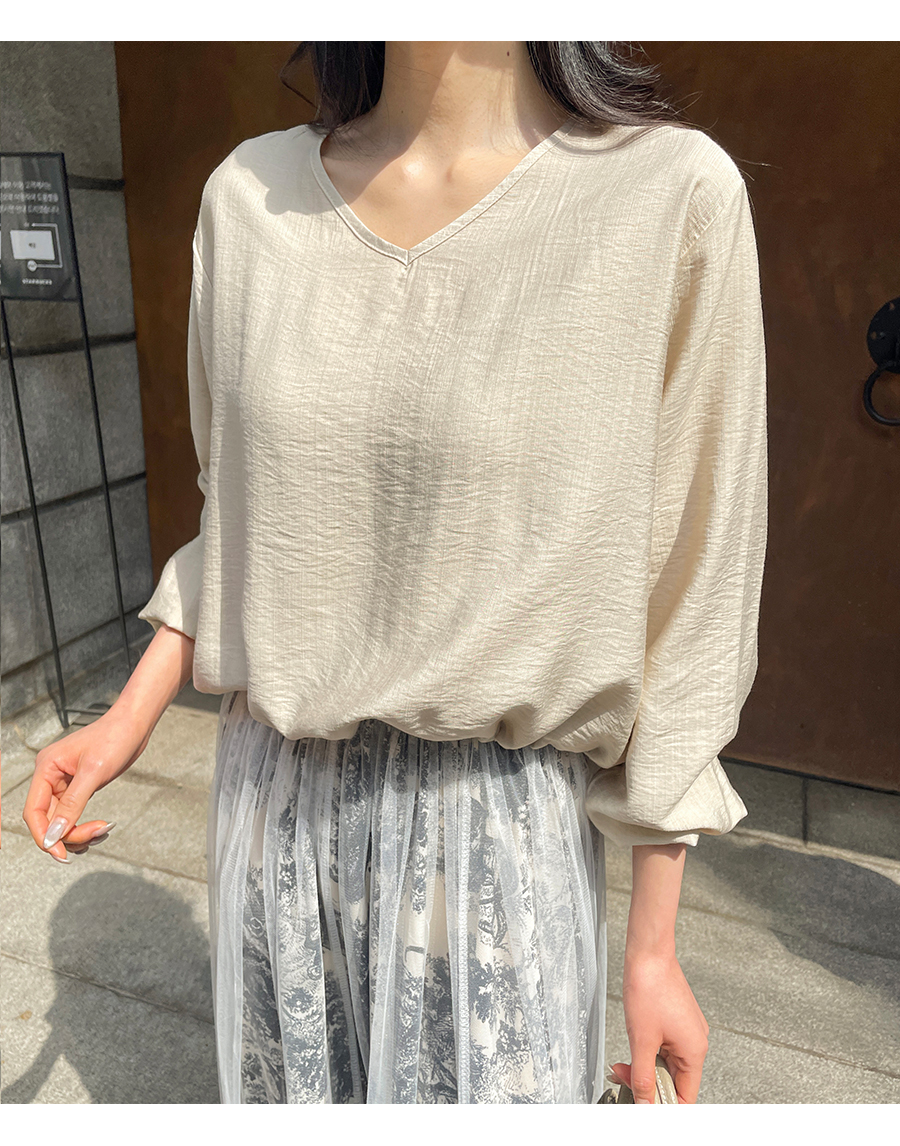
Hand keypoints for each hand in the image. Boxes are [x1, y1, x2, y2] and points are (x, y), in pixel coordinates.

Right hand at [22, 708, 151, 862]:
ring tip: (103, 830)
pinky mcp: (78, 788)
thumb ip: (72, 805)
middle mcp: (51, 776)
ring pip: (61, 822)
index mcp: (46, 768)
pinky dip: (85, 827)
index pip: (33, 812)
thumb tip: (54, 835)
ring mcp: (64, 784)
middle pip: (48, 820)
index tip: (60, 854)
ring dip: (78, 834)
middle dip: (70, 834)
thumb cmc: (115, 737)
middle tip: (97, 834)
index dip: (44, 836)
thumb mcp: (94, 772)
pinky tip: (102, 827)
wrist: (135, 725)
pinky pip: (73, 816)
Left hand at [610, 949, 709, 1103]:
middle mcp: (696, 1041)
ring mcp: (687, 1030)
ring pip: (666, 1063)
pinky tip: (635, 1041)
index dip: (662, 1105)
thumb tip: (644, 1103)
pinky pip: (664, 1046)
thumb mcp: (641, 1040)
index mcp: (695, 1051)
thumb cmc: (650, 987)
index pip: (685, 1096)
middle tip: (623, 1074)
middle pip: (674, 1080)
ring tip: (625, 1058)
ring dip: (645, 1065)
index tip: (642, 1105)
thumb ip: (642, 1077)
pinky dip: (648, 1050)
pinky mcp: (676, 1020)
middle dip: (647, 1081)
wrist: (648, 954)